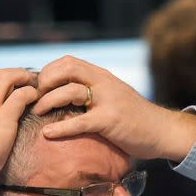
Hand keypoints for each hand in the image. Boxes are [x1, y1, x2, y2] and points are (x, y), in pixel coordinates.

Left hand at [34, 56, 195, 161]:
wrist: (161, 131)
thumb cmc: (134, 118)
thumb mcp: (111, 97)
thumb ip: (92, 92)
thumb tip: (62, 97)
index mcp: (101, 76)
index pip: (68, 62)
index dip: (48, 71)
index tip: (37, 88)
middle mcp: (103, 82)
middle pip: (66, 69)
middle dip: (45, 81)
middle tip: (34, 96)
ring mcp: (108, 100)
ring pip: (70, 92)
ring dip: (48, 101)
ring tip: (37, 111)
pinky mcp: (110, 120)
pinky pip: (79, 122)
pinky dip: (61, 128)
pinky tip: (48, 134)